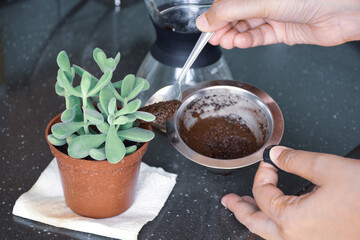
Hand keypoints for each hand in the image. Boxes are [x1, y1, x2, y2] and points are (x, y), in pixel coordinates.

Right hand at [196, 0, 359, 48]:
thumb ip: (229, 11)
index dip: (215, 14)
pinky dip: (248, 41)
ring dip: (234, 35)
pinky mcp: (283, 30)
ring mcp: (274, 14)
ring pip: (247, 26)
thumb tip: (204, 20)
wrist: (342, 11)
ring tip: (225, 42)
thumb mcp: (260, 1)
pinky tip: (240, 42)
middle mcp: (265, 0)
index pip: (229, 1)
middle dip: (223, 27)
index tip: (204, 27)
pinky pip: (260, 36)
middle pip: (236, 14)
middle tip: (213, 38)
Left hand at [221, 146, 359, 239]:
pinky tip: (275, 213)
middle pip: (256, 224)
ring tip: (243, 207)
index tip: (269, 161)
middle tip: (227, 201)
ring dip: (255, 217)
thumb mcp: (327, 168)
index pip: (262, 194)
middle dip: (239, 210)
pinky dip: (274, 223)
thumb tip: (276, 154)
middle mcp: (296, 238)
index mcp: (291, 221)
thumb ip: (294, 160)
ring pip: (270, 233)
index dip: (262, 174)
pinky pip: (287, 235)